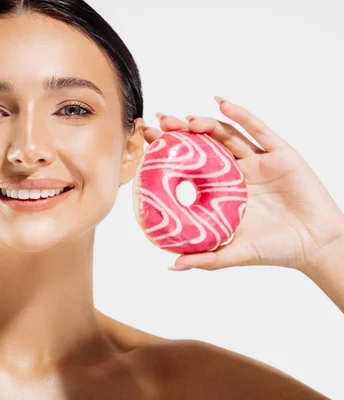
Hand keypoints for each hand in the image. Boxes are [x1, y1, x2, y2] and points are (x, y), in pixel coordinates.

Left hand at [142, 97, 343, 272]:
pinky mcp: (280, 154)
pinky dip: (241, 115)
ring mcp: (257, 161)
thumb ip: (205, 259)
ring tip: (186, 119)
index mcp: (222, 191)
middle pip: (204, 145)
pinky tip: (222, 103)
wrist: (316, 246)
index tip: (148, 142)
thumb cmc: (275, 249)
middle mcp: (236, 172)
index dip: (170, 153)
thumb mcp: (235, 254)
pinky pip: (259, 131)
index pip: (190, 166)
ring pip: (227, 135)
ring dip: (205, 124)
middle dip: (181, 132)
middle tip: (160, 123)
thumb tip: (172, 265)